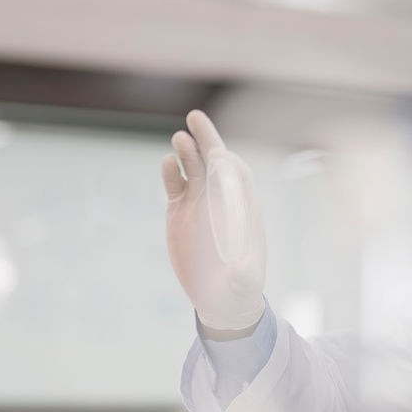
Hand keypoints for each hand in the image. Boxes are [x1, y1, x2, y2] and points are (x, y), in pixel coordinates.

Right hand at [162, 110, 265, 330]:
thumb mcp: (243, 281)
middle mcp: (220, 197)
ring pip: (192, 166)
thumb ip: (242, 275)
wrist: (220, 294)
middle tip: (196, 117)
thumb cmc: (239, 285)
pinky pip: (174, 183)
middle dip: (207, 138)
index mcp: (240, 205)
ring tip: (180, 139)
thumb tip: (240, 273)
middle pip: (213, 159)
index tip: (220, 153)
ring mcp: (198, 200)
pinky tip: (168, 163)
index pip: (236, 173)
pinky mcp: (179, 209)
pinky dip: (171, 172)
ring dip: (187, 151)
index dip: (228, 161)